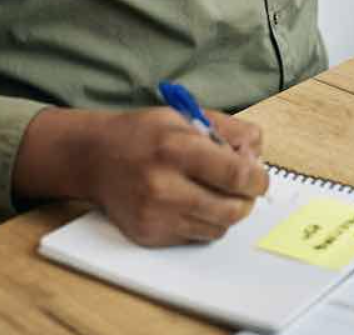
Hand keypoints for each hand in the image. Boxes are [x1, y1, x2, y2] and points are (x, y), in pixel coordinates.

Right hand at [14, 106, 268, 246]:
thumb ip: (230, 131)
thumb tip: (256, 157)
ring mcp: (154, 215)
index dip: (257, 179)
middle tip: (243, 187)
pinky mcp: (148, 234)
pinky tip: (192, 202)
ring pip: (218, 228)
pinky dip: (205, 222)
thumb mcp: (188, 115)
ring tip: (216, 192)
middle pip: (232, 210)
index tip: (258, 176)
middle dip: (247, 199)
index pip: (236, 175)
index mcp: (176, 149)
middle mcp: (163, 186)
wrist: (95, 158)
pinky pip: (196, 237)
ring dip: (227, 212)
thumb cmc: (145, 134)